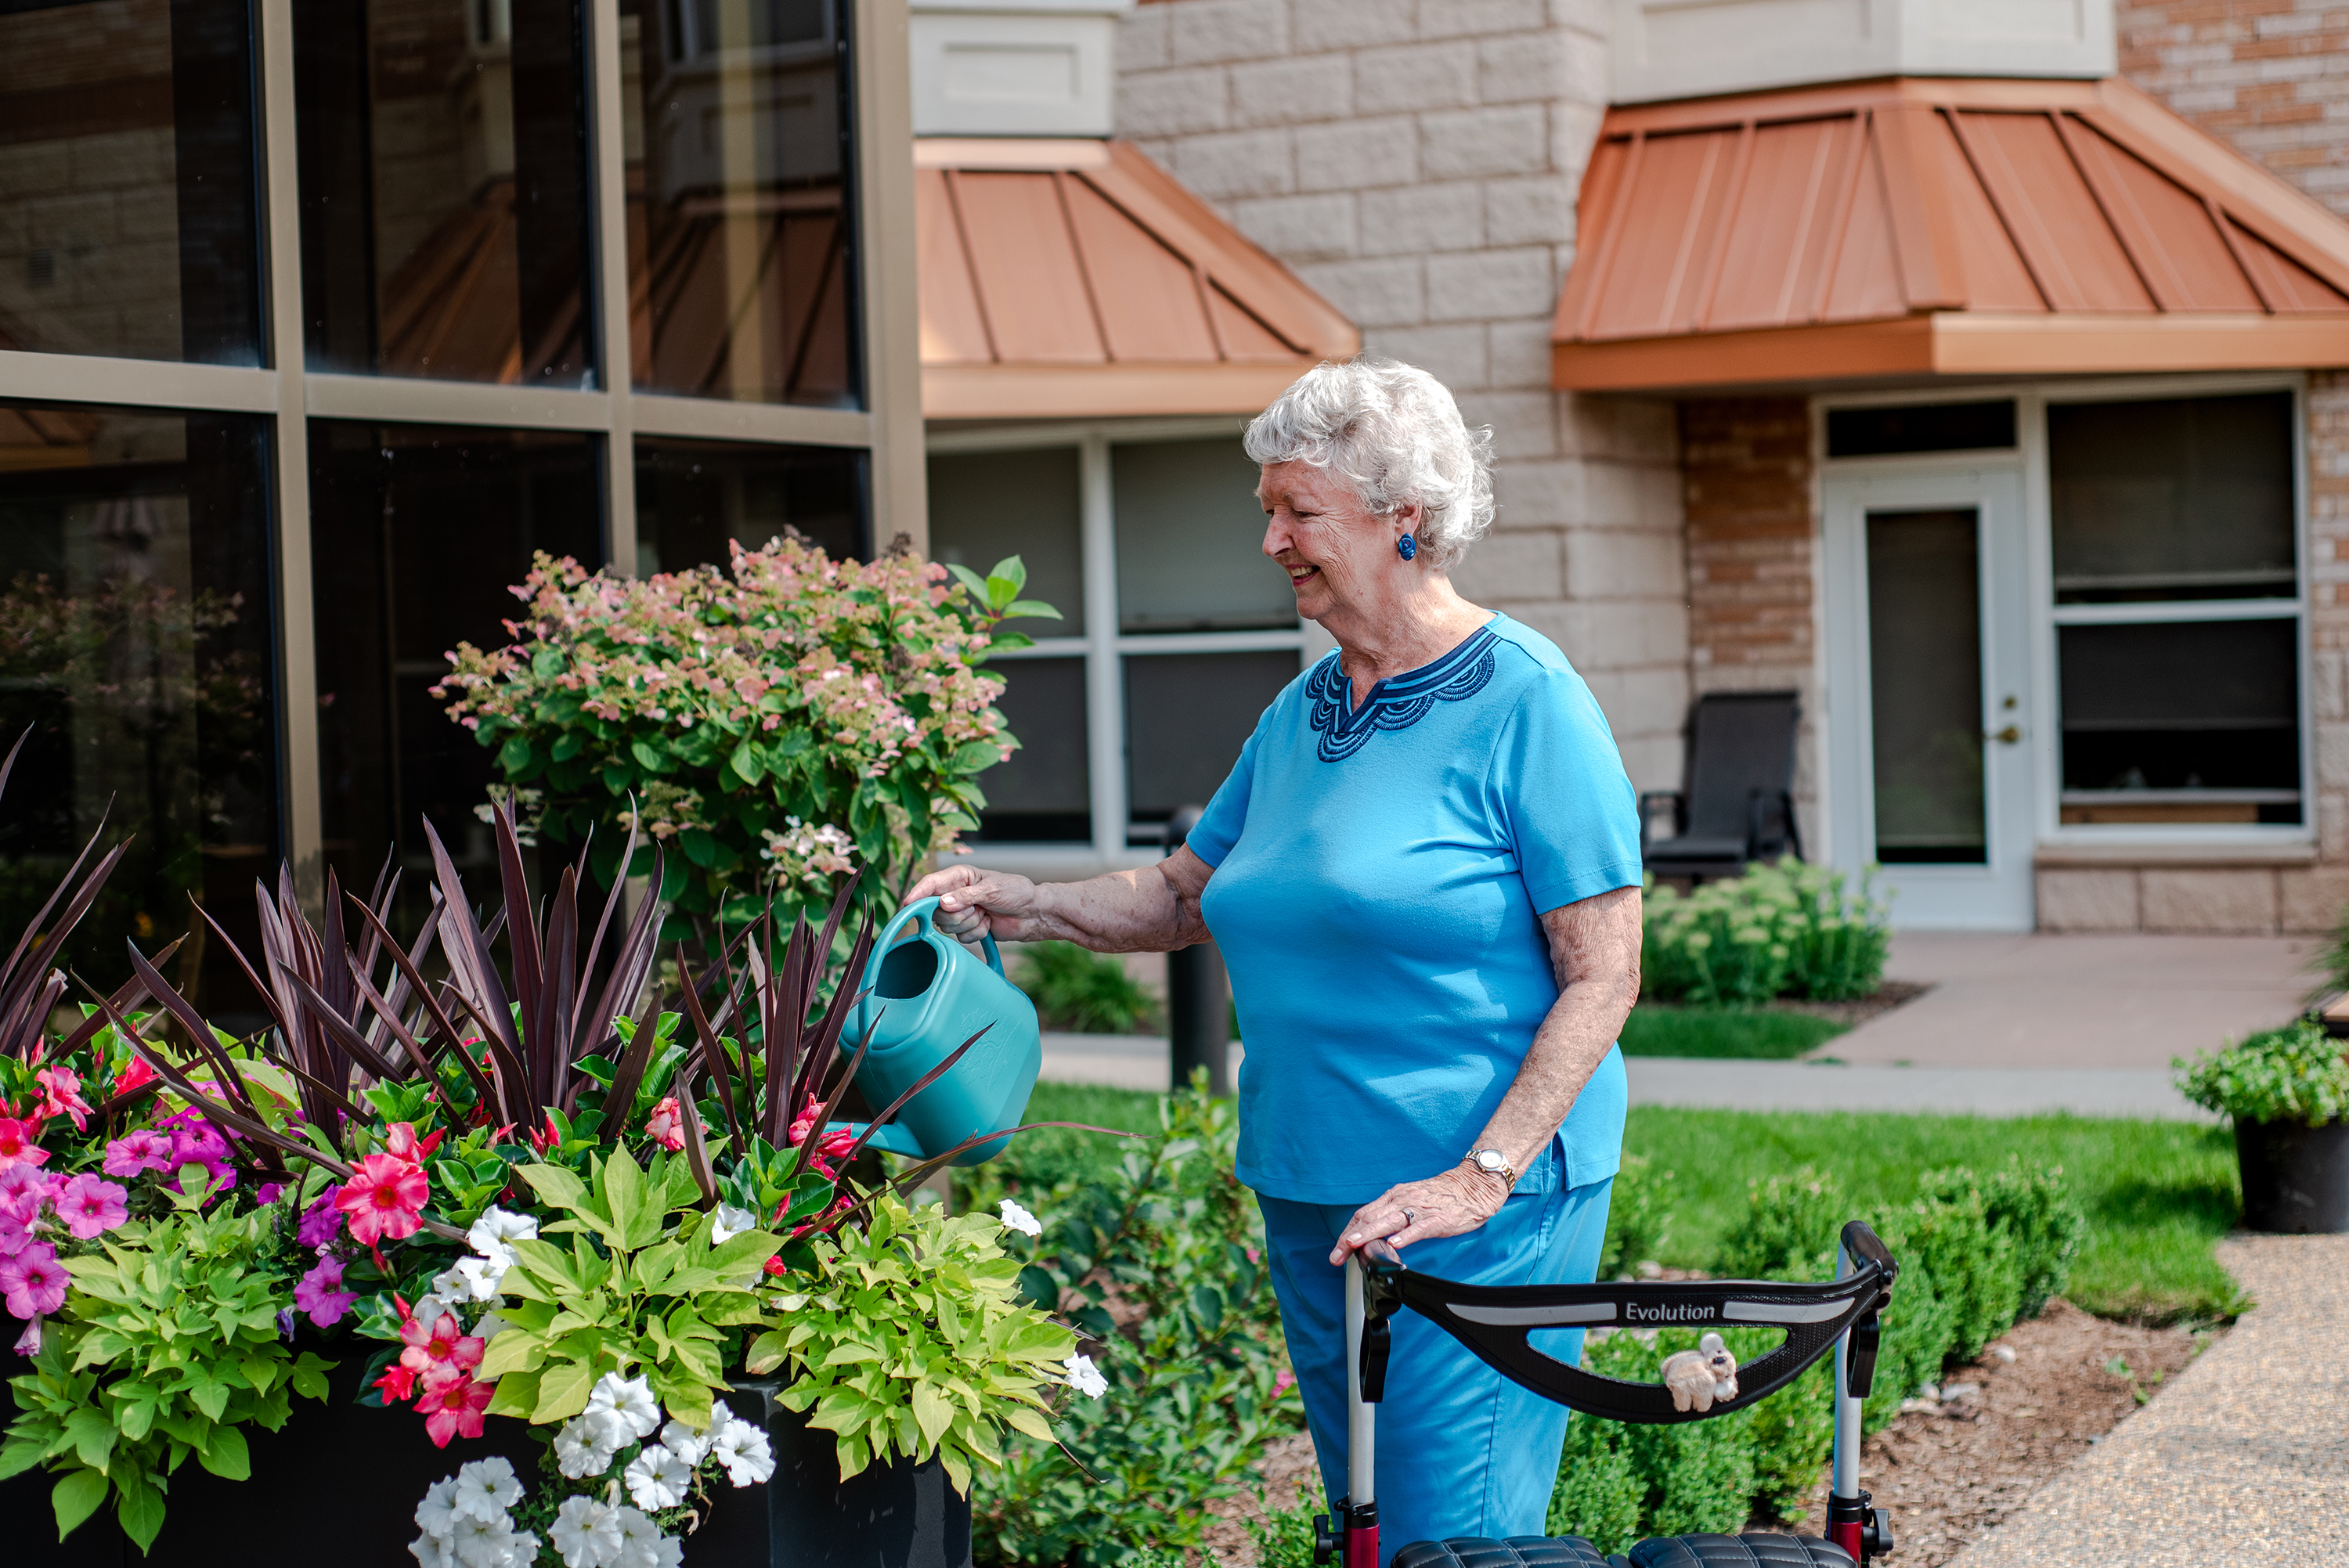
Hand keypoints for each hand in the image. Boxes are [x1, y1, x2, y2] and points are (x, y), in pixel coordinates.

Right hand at [902, 863, 1045, 943]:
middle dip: (957, 914)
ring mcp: (961, 912)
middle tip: (977, 909)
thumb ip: (966, 896)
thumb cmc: (1016, 892)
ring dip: (969, 923)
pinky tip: (989, 924)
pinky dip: (977, 933)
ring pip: (947, 926)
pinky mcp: (968, 928)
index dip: (917, 893)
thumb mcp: (992, 889)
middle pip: (936, 910)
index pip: (931, 883)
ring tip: (986, 914)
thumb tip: (942, 903)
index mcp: (959, 876)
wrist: (1033, 912)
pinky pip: (961, 938)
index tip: (908, 904)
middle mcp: (956, 893)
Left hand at [1327, 1165, 1510, 1263]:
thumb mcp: (1409, 1200)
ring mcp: (1419, 1209)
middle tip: (1336, 1256)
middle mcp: (1401, 1200)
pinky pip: (1419, 1227)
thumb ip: (1390, 1215)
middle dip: (1350, 1238)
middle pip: (1370, 1218)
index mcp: (1393, 1197)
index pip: (1363, 1214)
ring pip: (1389, 1221)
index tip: (1336, 1250)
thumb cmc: (1439, 1196)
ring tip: (1354, 1245)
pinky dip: (1406, 1235)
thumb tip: (1370, 1234)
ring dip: (1369, 1233)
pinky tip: (1395, 1243)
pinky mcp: (1438, 1218)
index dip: (1347, 1232)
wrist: (1472, 1185)